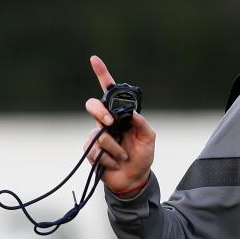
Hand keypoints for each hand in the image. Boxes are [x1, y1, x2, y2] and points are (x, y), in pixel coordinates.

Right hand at [85, 54, 155, 196]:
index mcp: (120, 115)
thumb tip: (131, 112)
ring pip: (99, 135)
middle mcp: (106, 122)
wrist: (134, 179)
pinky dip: (110, 159)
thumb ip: (142, 123)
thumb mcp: (149, 138)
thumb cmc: (142, 156)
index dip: (102, 74)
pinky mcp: (90, 151)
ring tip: (124, 157)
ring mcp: (96, 136)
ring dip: (116, 149)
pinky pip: (96, 151)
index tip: (94, 59)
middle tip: (111, 123)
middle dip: (100, 113)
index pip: (110, 92)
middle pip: (93, 106)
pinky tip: (115, 164)